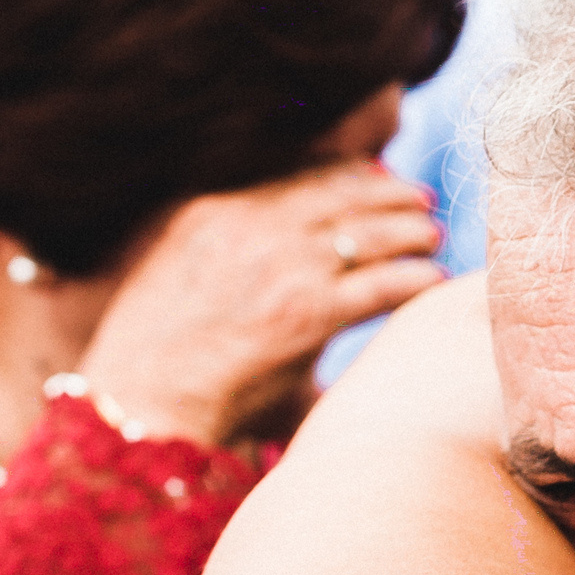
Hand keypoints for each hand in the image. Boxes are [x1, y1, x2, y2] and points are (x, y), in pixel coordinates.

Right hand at [76, 163, 442, 446]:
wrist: (142, 402)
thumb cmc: (154, 355)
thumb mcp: (171, 267)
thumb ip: (219, 241)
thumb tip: (262, 234)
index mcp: (215, 209)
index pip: (300, 172)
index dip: (349, 172)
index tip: (377, 174)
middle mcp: (252, 226)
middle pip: (343, 192)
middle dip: (391, 193)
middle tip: (421, 199)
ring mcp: (283, 267)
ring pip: (371, 232)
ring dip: (411, 231)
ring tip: (432, 236)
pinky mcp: (309, 313)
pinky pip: (384, 284)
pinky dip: (415, 278)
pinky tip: (432, 281)